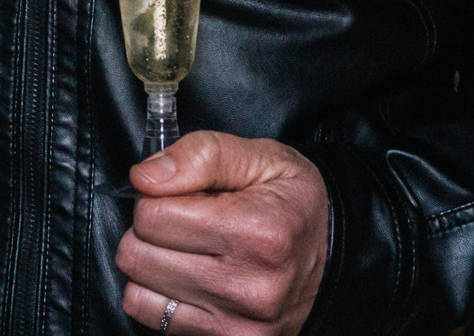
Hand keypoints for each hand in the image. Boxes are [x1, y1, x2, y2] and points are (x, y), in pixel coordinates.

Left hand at [117, 132, 328, 334]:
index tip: (187, 198)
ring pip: (137, 290)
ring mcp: (236, 324)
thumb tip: (144, 178)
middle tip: (185, 224)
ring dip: (153, 266)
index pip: (152, 215)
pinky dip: (159, 296)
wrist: (336, 259)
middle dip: (151, 231)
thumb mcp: (262, 158)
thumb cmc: (293, 204)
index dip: (159, 197)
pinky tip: (189, 280)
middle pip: (138, 255)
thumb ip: (201, 155)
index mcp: (258, 233)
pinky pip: (152, 319)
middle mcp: (247, 287)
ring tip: (189, 252)